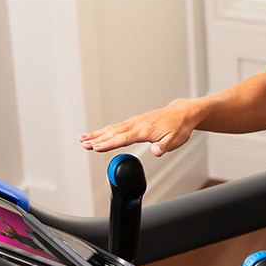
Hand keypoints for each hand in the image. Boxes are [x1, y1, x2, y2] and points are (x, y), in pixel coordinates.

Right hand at [79, 100, 198, 156]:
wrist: (183, 113)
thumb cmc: (179, 127)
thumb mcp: (175, 140)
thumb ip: (163, 147)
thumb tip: (155, 152)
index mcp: (144, 130)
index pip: (123, 139)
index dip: (109, 144)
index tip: (96, 147)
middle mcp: (136, 124)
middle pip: (112, 133)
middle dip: (96, 139)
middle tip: (82, 143)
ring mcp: (134, 122)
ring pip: (112, 129)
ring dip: (96, 134)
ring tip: (83, 139)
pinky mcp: (135, 122)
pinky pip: (116, 127)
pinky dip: (105, 130)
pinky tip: (98, 134)